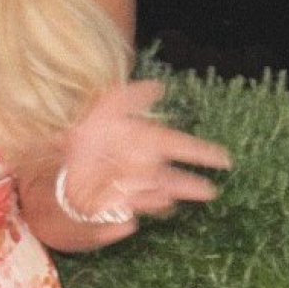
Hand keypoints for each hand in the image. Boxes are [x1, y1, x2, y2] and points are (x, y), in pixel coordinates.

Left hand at [61, 80, 231, 220]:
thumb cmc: (88, 133)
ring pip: (156, 189)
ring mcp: (130, 183)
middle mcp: (140, 163)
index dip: (199, 151)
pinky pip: (135, 201)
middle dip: (188, 183)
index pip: (175, 143)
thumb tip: (157, 86)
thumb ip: (130, 97)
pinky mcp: (116, 199)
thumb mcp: (105, 109)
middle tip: (212, 190)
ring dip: (172, 193)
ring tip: (191, 197)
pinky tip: (162, 201)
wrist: (63, 159)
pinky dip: (148, 201)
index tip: (225, 158)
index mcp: (142, 140)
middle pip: (169, 175)